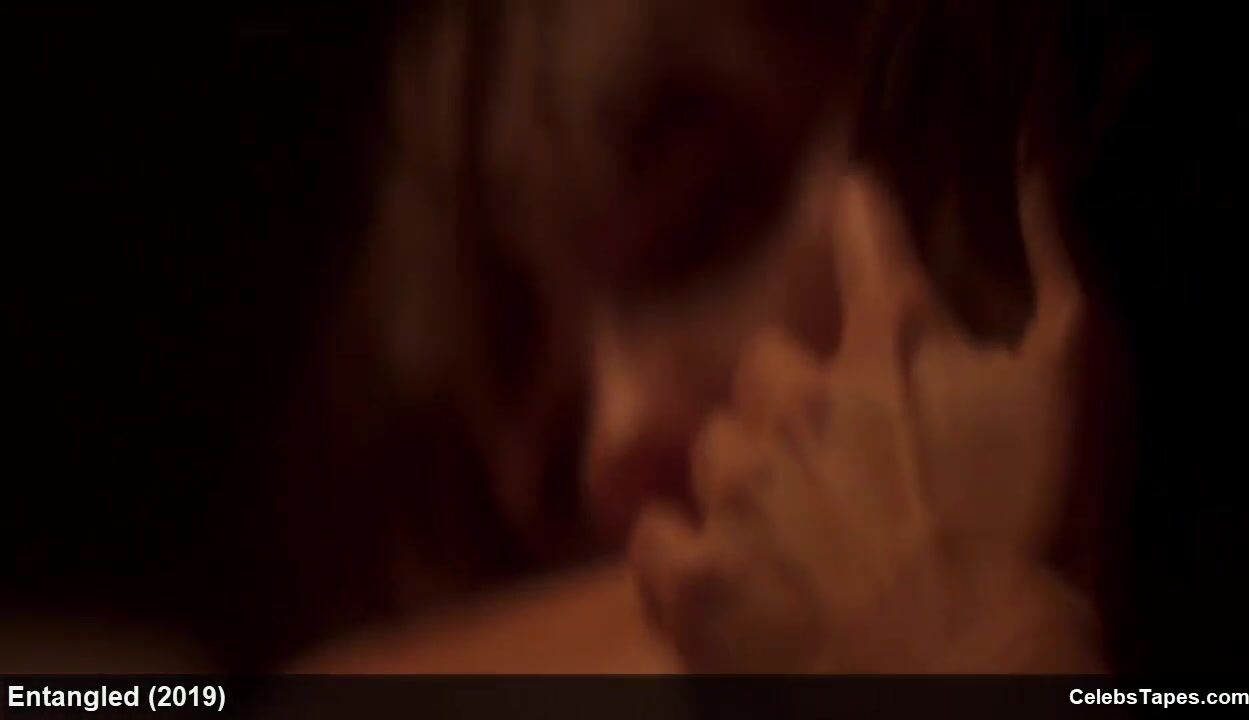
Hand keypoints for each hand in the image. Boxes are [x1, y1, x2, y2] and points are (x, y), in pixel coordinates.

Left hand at [628, 161, 1100, 672]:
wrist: (976, 682)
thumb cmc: (1041, 541)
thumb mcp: (1081, 387)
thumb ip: (1057, 267)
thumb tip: (1034, 163)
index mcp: (894, 350)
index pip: (868, 244)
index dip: (863, 217)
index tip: (855, 198)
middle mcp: (799, 401)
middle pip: (771, 366)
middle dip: (799, 400)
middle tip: (843, 462)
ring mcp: (738, 488)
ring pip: (716, 448)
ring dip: (748, 478)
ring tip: (800, 534)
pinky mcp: (694, 573)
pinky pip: (658, 534)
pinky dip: (687, 549)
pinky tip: (730, 573)